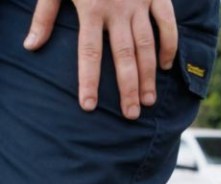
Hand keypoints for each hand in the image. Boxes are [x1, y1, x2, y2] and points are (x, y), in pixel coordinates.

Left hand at [23, 0, 178, 118]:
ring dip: (148, 75)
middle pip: (124, 56)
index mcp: (89, 9)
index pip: (89, 53)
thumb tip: (30, 46)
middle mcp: (117, 10)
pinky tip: (164, 66)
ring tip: (148, 101)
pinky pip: (167, 25)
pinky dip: (168, 46)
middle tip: (131, 115)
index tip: (89, 106)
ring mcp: (139, 4)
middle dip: (128, 88)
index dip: (89, 81)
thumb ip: (44, 16)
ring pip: (147, 46)